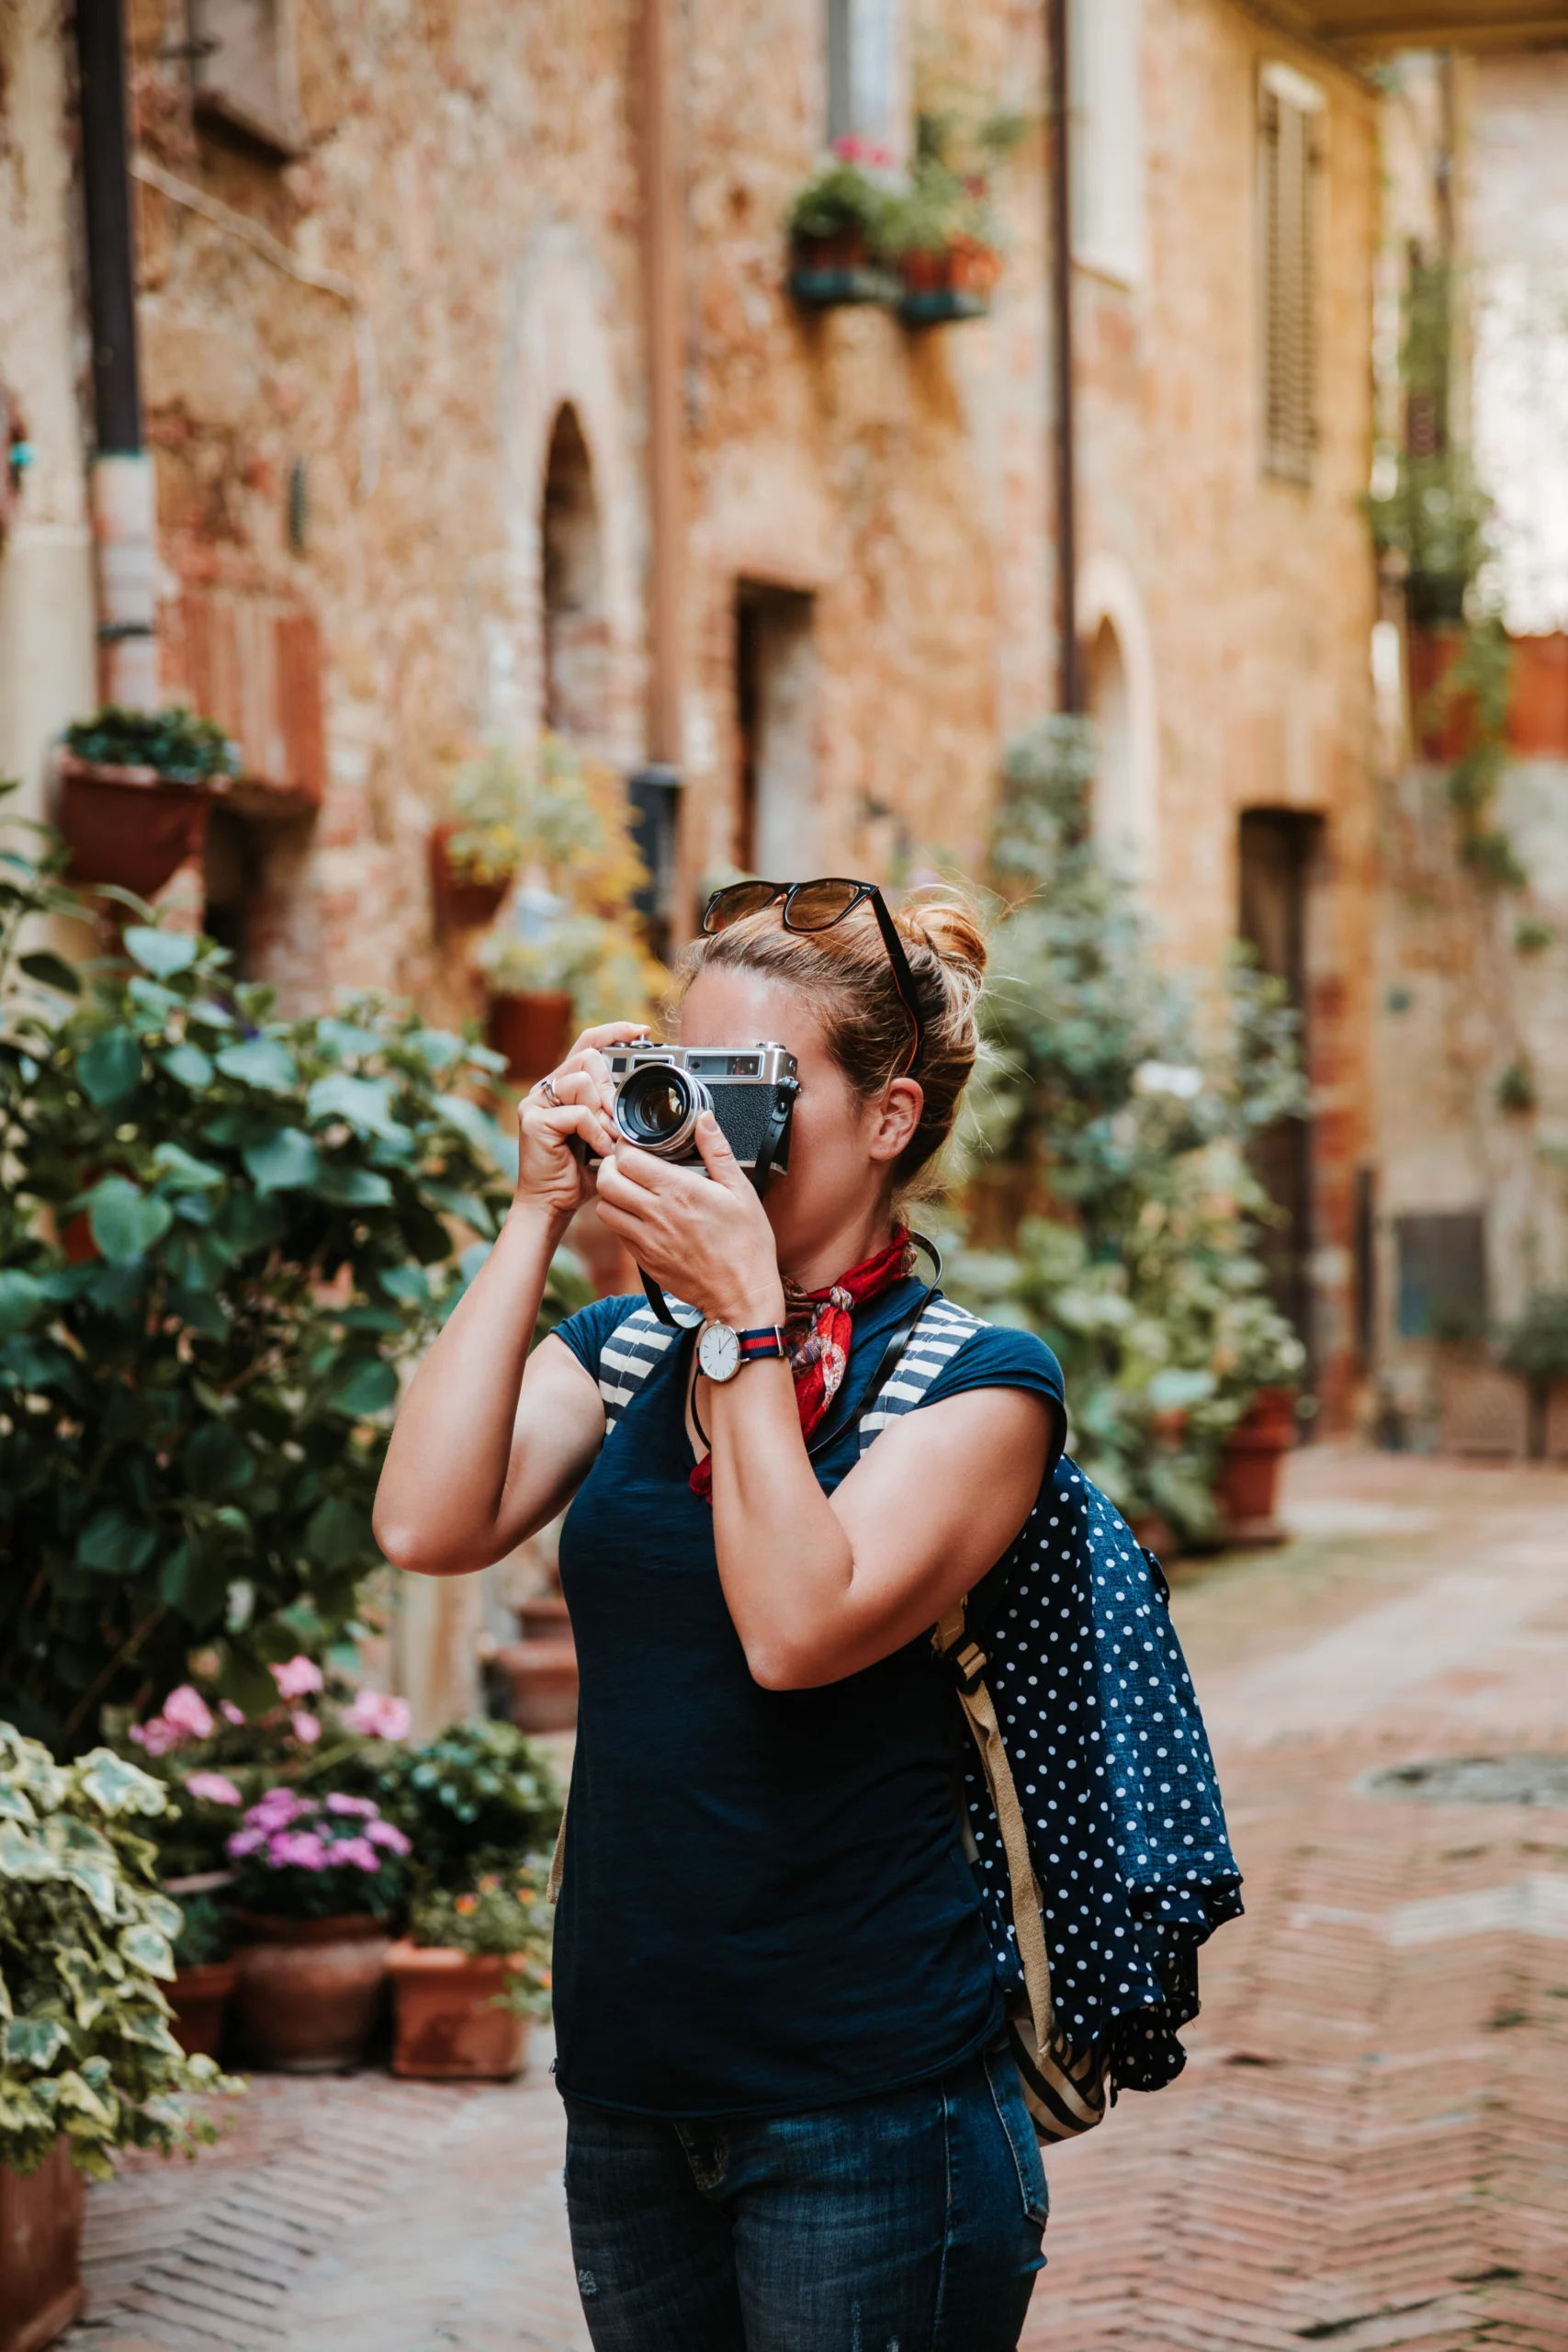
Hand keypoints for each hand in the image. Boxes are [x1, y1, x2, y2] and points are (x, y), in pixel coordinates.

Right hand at [512, 1023, 648, 1228]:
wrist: (553, 1204)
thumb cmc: (580, 1173)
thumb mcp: (607, 1135)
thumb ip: (616, 1112)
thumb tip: (641, 1096)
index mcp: (566, 1088)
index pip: (588, 1044)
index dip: (614, 1032)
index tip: (641, 1031)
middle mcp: (548, 1089)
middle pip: (588, 1057)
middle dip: (611, 1086)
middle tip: (618, 1118)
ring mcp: (536, 1102)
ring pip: (581, 1080)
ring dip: (603, 1111)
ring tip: (608, 1137)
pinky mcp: (533, 1120)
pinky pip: (577, 1112)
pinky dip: (595, 1132)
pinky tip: (599, 1149)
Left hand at [594, 1113, 785, 1324]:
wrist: (741, 1296)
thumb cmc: (747, 1245)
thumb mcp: (742, 1192)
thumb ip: (718, 1152)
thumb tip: (704, 1120)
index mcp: (679, 1191)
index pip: (627, 1158)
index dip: (626, 1145)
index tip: (635, 1144)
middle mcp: (656, 1215)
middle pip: (606, 1180)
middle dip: (611, 1165)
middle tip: (625, 1163)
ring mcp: (646, 1240)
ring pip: (604, 1207)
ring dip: (611, 1194)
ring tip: (630, 1189)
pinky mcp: (644, 1261)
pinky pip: (617, 1233)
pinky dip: (620, 1219)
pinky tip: (640, 1215)